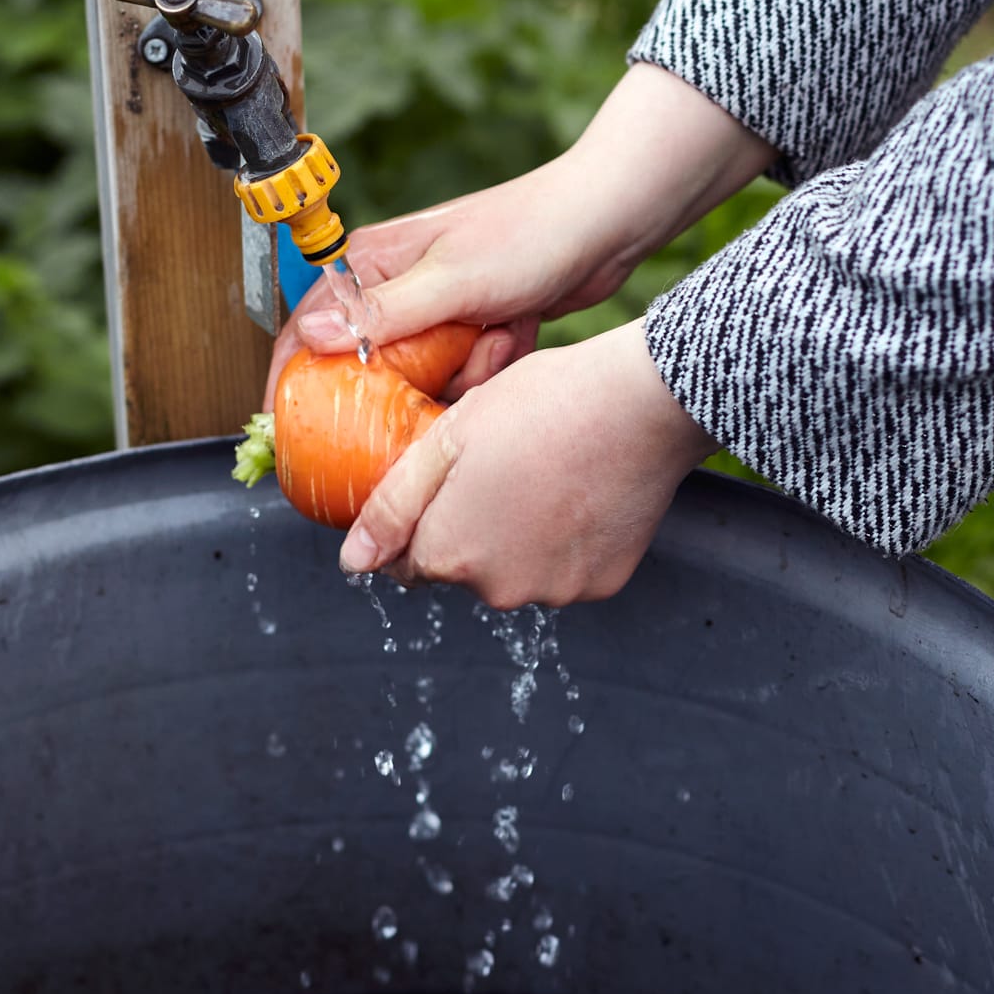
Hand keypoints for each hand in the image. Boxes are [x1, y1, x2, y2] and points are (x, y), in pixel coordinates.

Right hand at [264, 64, 768, 405]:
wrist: (605, 226)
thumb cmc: (530, 234)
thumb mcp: (451, 281)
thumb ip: (380, 314)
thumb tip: (310, 336)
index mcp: (371, 263)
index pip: (307, 328)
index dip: (295, 381)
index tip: (297, 432)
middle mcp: (395, 288)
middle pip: (368, 369)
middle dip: (416, 378)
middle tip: (457, 357)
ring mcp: (435, 312)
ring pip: (422, 381)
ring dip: (465, 370)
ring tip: (497, 332)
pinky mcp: (471, 330)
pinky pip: (462, 377)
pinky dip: (491, 366)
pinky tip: (514, 332)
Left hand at [336, 320, 714, 607]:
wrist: (640, 401)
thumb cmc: (540, 404)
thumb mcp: (447, 438)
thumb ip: (392, 506)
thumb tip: (352, 563)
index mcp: (451, 553)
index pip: (407, 560)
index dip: (421, 516)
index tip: (448, 477)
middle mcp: (499, 589)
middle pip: (462, 568)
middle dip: (469, 525)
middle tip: (498, 462)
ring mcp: (555, 592)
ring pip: (514, 570)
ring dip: (516, 535)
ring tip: (540, 471)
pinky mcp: (602, 584)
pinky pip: (564, 568)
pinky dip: (564, 540)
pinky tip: (576, 490)